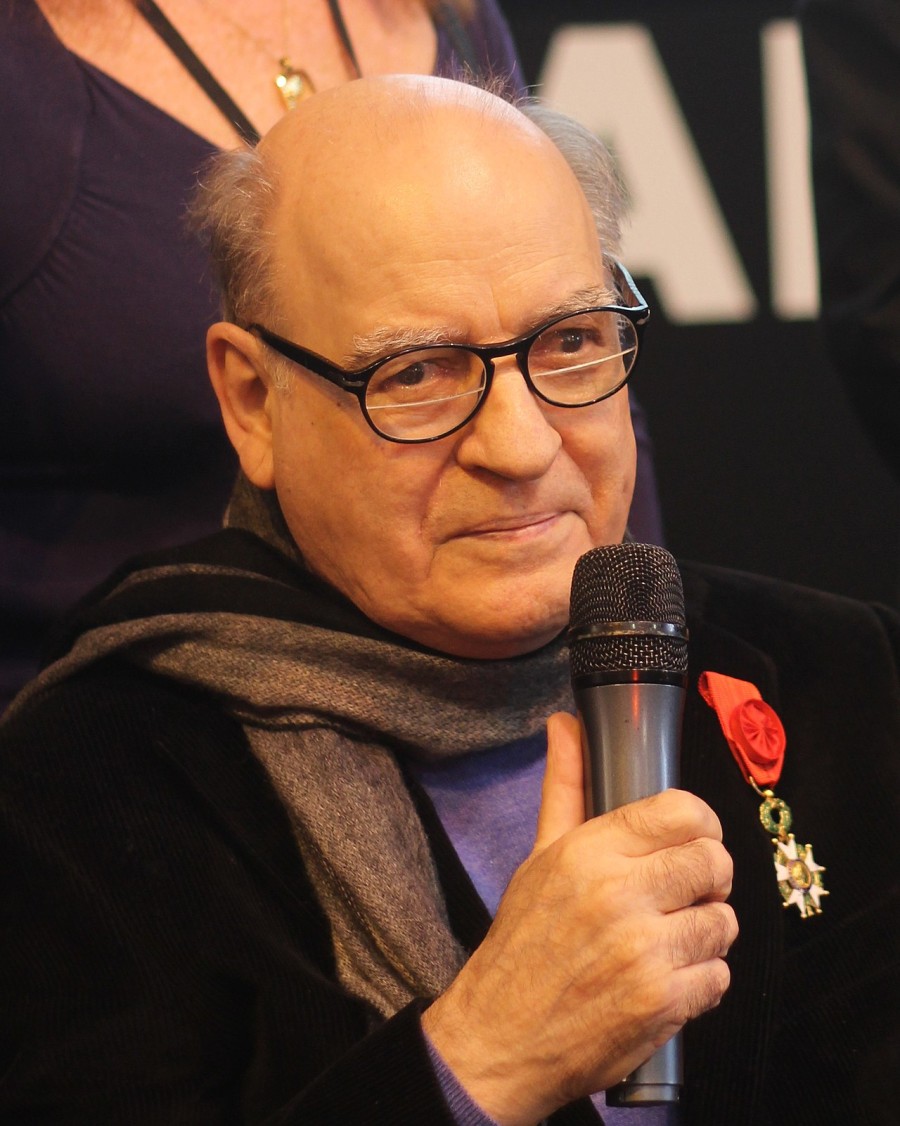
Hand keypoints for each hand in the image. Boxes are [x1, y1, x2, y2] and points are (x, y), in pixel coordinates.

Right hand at [422, 712, 736, 1125]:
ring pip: (724, 920)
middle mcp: (620, 896)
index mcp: (590, 852)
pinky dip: (703, 979)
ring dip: (707, 930)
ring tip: (672, 936)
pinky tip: (668, 977)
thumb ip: (564, 787)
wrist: (499, 1037)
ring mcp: (645, 952)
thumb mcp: (539, 857)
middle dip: (709, 876)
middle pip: (714, 861)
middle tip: (685, 890)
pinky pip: (720, 976)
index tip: (691, 837)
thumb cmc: (522, 944)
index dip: (699, 822)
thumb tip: (565, 724)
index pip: (682, 811)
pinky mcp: (663, 1004)